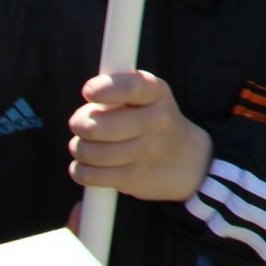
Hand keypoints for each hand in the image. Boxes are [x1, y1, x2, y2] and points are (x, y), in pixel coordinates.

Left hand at [68, 70, 212, 201]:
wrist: (187, 158)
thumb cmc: (151, 119)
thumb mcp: (146, 96)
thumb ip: (116, 90)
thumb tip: (87, 99)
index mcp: (157, 93)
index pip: (131, 87)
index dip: (105, 89)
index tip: (88, 92)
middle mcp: (156, 121)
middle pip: (96, 125)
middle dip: (79, 123)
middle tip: (81, 124)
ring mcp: (146, 151)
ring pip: (88, 152)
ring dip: (79, 148)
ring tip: (88, 145)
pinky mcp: (134, 178)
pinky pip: (89, 174)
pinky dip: (80, 170)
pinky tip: (90, 165)